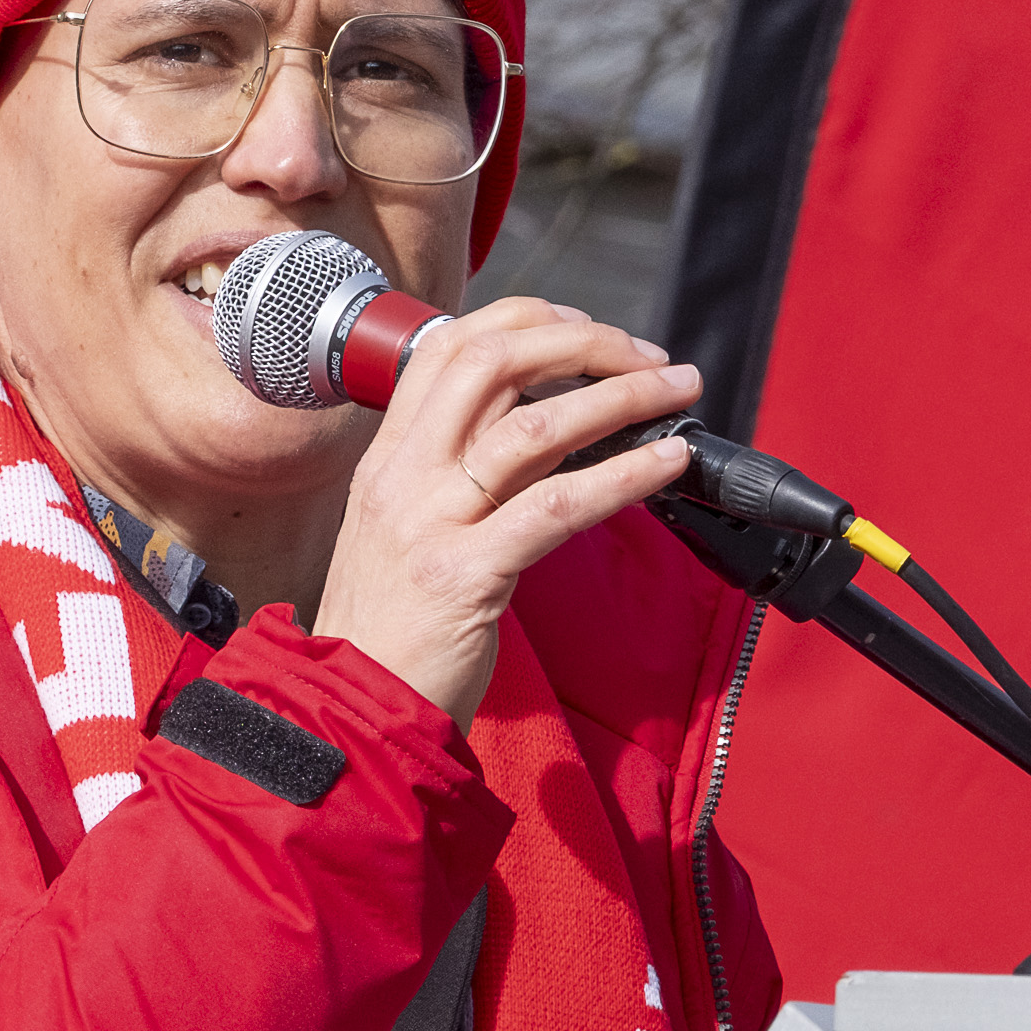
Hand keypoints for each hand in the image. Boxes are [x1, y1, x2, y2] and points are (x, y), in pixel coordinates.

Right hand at [309, 298, 701, 728]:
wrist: (353, 710)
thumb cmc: (394, 628)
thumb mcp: (406, 530)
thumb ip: (458, 475)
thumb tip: (543, 426)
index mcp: (388, 458)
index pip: (452, 346)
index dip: (528, 321)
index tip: (587, 328)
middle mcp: (403, 477)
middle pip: (494, 363)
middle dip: (583, 343)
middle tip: (648, 356)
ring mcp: (430, 523)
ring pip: (533, 426)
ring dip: (620, 396)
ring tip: (677, 391)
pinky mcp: (465, 576)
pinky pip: (558, 505)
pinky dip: (625, 474)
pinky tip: (668, 463)